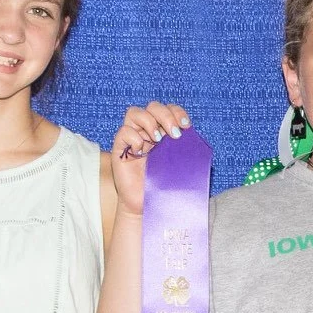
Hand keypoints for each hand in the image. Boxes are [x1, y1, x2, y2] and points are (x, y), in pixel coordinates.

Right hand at [109, 101, 191, 216]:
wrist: (149, 206)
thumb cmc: (165, 185)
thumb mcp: (181, 164)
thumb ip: (185, 147)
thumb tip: (192, 134)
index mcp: (163, 131)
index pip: (169, 109)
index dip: (177, 112)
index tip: (186, 126)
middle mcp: (147, 131)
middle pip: (153, 106)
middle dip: (165, 116)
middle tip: (174, 135)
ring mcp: (133, 138)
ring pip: (135, 113)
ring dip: (149, 122)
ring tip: (158, 141)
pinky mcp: (120, 150)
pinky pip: (124, 132)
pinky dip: (134, 138)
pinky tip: (142, 152)